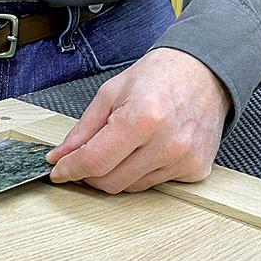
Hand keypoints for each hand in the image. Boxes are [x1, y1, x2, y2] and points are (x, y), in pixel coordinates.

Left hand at [47, 48, 231, 192]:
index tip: (58, 170)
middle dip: (89, 174)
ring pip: (130, 186)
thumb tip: (60, 156)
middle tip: (85, 158)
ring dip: (116, 172)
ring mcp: (184, 159)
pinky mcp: (195, 170)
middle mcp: (167, 143)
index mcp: (143, 117)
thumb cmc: (158, 77)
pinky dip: (141, 172)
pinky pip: (154, 184)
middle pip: (110, 181)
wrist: (203, 73)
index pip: (94, 160)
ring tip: (124, 145)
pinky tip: (147, 149)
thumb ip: (82, 130)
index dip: (69, 169)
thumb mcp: (110, 94)